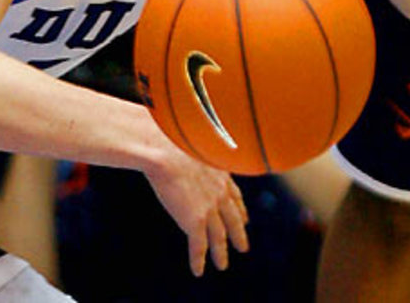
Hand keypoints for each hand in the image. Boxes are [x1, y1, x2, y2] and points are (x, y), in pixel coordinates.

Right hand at [143, 147, 249, 275]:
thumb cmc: (172, 139)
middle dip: (239, 233)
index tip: (245, 218)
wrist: (165, 149)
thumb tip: (187, 149)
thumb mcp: (195, 145)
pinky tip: (198, 270)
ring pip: (220, 237)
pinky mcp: (196, 220)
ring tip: (223, 264)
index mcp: (221, 172)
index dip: (240, 209)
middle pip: (234, 218)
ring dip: (221, 252)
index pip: (235, 195)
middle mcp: (220, 191)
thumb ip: (198, 155)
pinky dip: (199, 260)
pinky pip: (199, 247)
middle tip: (243, 246)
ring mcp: (210, 207)